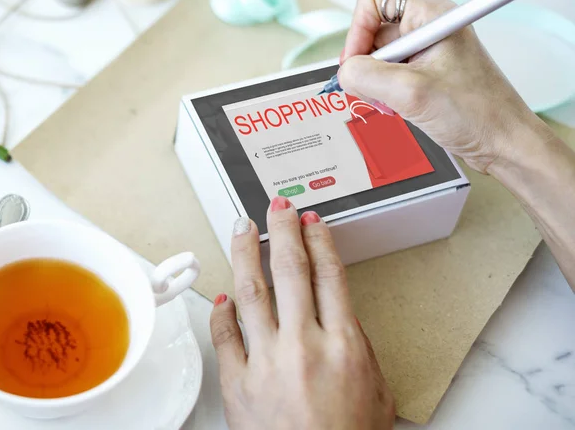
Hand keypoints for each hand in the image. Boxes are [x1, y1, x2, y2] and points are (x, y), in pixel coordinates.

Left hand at [210, 198, 394, 429]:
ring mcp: (266, 361)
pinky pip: (224, 336)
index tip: (312, 221)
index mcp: (342, 344)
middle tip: (278, 207)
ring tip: (242, 228)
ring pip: (251, 290)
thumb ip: (357, 345)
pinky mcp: (238, 383)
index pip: (329, 274)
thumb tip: (337, 314)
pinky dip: (222, 311)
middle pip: (290, 269)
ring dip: (245, 252)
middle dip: (283, 230)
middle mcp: (303, 345)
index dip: (319, 240)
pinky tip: (223, 293)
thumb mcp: (375, 390)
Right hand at [338, 0, 547, 173]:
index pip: (373, 0)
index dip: (357, 30)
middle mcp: (428, 28)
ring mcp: (428, 51)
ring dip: (375, 83)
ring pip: (378, 57)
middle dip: (366, 64)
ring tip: (391, 104)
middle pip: (372, 32)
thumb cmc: (476, 114)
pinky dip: (385, 92)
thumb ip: (366, 75)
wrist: (504, 144)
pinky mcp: (427, 72)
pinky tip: (397, 108)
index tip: (356, 64)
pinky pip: (390, 74)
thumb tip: (344, 72)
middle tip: (375, 91)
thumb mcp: (410, 92)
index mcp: (431, 16)